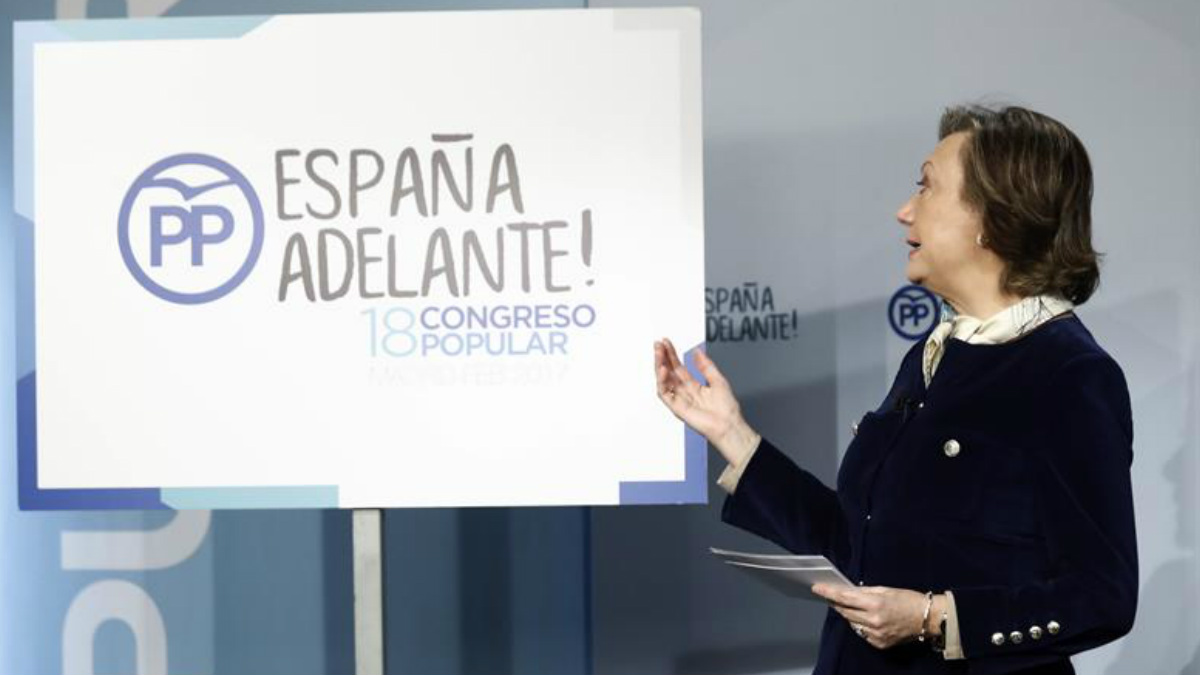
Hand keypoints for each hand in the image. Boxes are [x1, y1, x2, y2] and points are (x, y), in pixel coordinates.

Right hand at [653, 337, 759, 464]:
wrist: (729, 425)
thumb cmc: (726, 408)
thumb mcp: (718, 380)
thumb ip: (706, 366)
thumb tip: (696, 351)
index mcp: (693, 386)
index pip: (678, 367)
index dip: (671, 354)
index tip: (666, 342)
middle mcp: (684, 392)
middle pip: (668, 372)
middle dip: (662, 357)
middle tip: (658, 344)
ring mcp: (679, 399)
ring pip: (663, 381)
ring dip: (659, 366)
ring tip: (658, 353)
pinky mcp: (676, 408)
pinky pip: (664, 394)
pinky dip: (661, 382)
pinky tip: (664, 370)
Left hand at [811, 584, 935, 649]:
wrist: (928, 619)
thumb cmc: (909, 600)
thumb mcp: (886, 590)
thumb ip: (865, 592)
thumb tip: (848, 592)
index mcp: (875, 604)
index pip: (845, 598)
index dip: (829, 593)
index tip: (817, 588)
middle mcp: (874, 621)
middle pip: (845, 612)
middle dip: (836, 603)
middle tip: (830, 596)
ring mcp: (876, 635)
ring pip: (852, 624)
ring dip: (848, 615)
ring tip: (850, 606)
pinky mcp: (880, 644)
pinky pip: (862, 633)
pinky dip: (860, 625)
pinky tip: (864, 618)